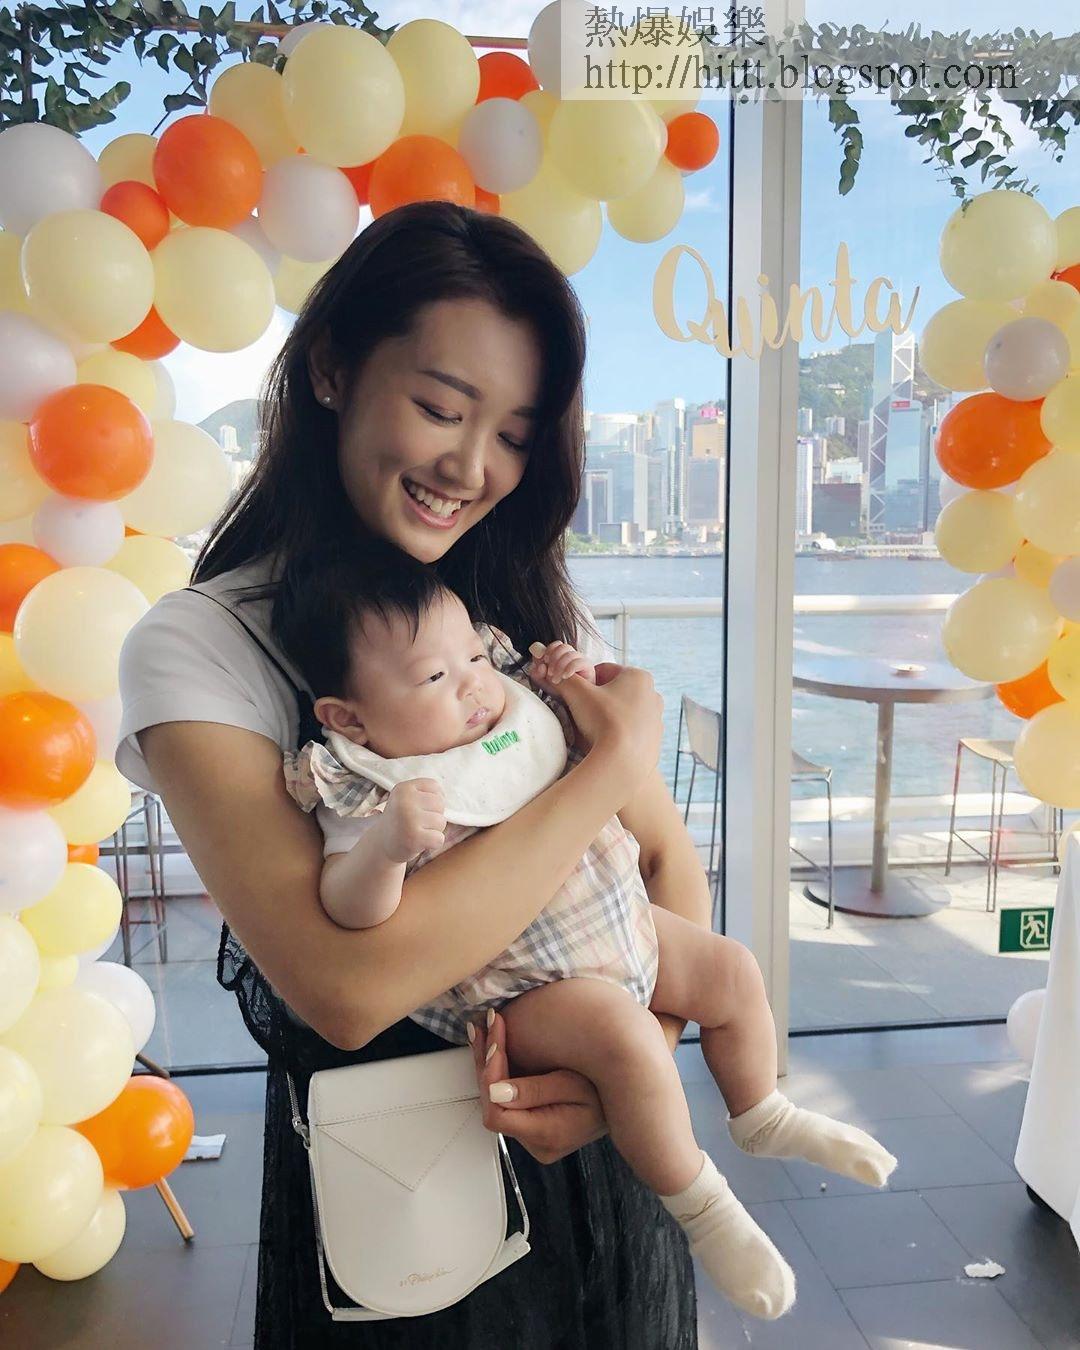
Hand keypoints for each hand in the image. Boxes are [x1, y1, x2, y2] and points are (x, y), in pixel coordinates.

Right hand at [378, 778, 444, 863]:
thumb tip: (444, 797)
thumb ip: (426, 793)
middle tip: (417, 823)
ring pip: (441, 821)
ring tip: (417, 832)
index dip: (433, 799)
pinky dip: (433, 843)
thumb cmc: (401, 819)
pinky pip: (439, 839)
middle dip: (434, 815)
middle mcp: (404, 801)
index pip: (435, 787)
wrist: (382, 844)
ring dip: (433, 830)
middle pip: (440, 804)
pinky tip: (419, 842)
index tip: (419, 808)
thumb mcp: (407, 798)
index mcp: (403, 788)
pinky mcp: (414, 838)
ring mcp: (409, 819)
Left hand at [470, 1009, 607, 1164]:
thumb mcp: (574, 1083)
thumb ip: (535, 1090)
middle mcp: (536, 1143)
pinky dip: (498, 1070)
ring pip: (495, 1100)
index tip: (495, 1042)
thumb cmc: (608, 1087)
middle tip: (487, 1025)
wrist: (627, 1096)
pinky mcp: (533, 1124)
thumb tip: (495, 1092)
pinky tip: (493, 1046)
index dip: (490, 1075)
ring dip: (488, 1063)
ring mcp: (533, 1137)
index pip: (498, 1112)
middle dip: (486, 1062)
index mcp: (547, 1136)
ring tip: (484, 1030)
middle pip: (492, 1105)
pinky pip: (506, 1098)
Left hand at [527, 641, 596, 687]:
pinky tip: (564, 677)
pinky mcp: (589, 669)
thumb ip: (538, 673)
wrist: (575, 702)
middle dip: (554, 658)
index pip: (557, 645)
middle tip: (549, 672)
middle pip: (564, 646)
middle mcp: (573, 657)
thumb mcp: (545, 682)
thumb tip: (539, 665)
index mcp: (563, 656)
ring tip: (555, 680)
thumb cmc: (561, 691)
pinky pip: (579, 662)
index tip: (544, 660)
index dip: (549, 650)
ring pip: (570, 654)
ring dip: (560, 666)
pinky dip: (569, 669)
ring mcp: (582, 662)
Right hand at [553, 661, 662, 771]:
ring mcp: (657, 719)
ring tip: (596, 731)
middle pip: (616, 691)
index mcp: (639, 676)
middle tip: (584, 713)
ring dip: (610, 717)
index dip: (586, 682)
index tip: (577, 695)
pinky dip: (621, 734)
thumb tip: (552, 674)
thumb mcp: (578, 693)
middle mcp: (653, 695)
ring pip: (626, 711)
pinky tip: (609, 743)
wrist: (622, 762)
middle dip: (600, 699)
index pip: (604, 670)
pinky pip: (634, 731)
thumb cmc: (602, 721)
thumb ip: (565, 680)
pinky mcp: (656, 740)